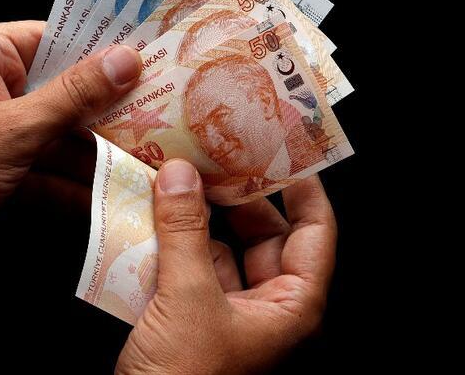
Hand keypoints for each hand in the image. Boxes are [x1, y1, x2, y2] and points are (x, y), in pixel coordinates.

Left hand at [0, 21, 141, 229]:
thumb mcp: (14, 129)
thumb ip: (73, 96)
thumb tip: (126, 60)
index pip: (58, 38)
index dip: (106, 52)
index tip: (156, 60)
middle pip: (66, 88)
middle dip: (108, 111)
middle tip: (165, 117)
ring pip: (60, 132)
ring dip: (97, 154)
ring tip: (150, 164)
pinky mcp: (1, 164)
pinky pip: (46, 166)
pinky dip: (72, 184)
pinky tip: (112, 198)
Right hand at [117, 161, 336, 374]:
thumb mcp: (188, 299)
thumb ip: (185, 233)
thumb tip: (182, 175)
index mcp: (290, 306)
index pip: (314, 233)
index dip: (303, 188)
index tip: (285, 148)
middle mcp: (264, 306)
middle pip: (262, 234)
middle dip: (235, 196)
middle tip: (213, 153)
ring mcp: (226, 312)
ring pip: (219, 248)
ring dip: (195, 217)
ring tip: (175, 177)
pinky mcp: (190, 317)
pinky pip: (187, 266)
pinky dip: (170, 241)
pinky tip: (149, 216)